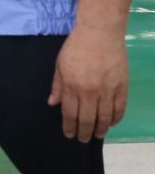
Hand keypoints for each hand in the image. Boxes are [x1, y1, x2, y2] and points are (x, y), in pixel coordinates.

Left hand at [49, 25, 128, 142]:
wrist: (99, 34)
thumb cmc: (75, 47)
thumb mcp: (59, 65)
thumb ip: (57, 86)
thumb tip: (52, 104)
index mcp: (72, 87)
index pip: (70, 114)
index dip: (69, 127)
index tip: (69, 134)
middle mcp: (89, 92)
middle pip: (87, 119)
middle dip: (84, 132)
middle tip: (83, 139)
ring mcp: (107, 91)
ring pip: (105, 117)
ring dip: (101, 129)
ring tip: (98, 135)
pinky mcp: (121, 87)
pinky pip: (119, 108)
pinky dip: (116, 118)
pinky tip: (111, 123)